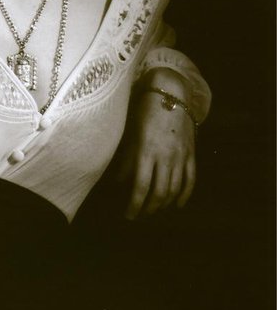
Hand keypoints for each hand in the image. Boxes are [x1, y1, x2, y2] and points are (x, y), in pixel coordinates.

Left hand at [118, 82, 195, 219]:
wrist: (170, 93)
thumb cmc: (144, 111)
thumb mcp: (130, 134)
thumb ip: (125, 160)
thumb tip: (118, 183)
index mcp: (146, 151)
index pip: (141, 187)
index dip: (134, 205)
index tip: (127, 215)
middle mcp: (165, 156)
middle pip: (159, 193)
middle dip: (148, 209)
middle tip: (139, 216)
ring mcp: (181, 156)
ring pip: (175, 190)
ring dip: (164, 205)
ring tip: (153, 211)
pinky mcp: (191, 153)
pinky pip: (191, 180)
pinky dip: (185, 195)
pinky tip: (177, 204)